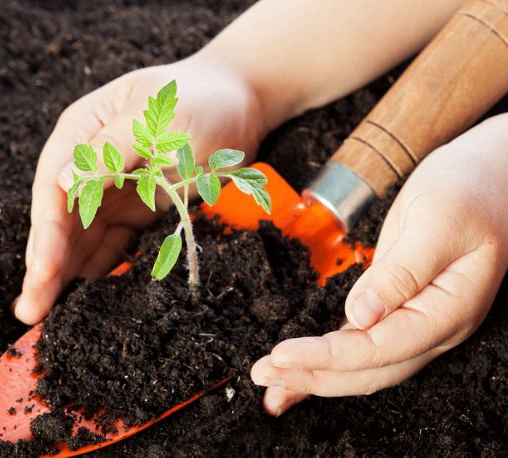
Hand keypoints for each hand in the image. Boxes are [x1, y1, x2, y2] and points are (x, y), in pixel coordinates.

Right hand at [14, 56, 268, 323]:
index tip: (42, 274)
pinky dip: (96, 270)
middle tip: (30, 312)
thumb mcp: (155, 117)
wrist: (242, 101)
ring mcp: (110, 189)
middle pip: (59, 221)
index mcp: (81, 132)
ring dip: (63, 275)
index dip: (46, 235)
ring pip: (79, 239)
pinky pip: (110, 245)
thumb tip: (61, 182)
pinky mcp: (134, 209)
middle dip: (44, 266)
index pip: (53, 190)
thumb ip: (110, 149)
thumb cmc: (200, 99)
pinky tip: (82, 300)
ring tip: (42, 315)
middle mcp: (87, 164)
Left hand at [251, 114, 507, 414]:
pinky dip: (326, 358)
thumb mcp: (438, 222)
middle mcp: (433, 326)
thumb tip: (359, 316)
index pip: (381, 348)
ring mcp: (415, 320)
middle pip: (369, 369)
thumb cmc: (472, 190)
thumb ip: (401, 272)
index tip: (283, 355)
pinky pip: (359, 343)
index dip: (329, 357)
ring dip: (315, 375)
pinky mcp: (396, 308)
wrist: (491, 176)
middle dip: (313, 376)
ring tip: (270, 383)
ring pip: (362, 364)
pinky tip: (297, 367)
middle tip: (263, 374)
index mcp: (449, 310)